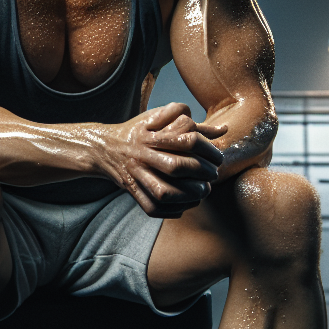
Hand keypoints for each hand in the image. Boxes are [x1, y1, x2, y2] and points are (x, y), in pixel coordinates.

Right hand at [93, 103, 224, 217]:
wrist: (105, 148)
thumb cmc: (140, 131)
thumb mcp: (161, 118)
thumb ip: (192, 123)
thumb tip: (223, 130)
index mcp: (151, 135)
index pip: (187, 140)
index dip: (208, 150)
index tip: (218, 157)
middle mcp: (142, 156)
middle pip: (175, 167)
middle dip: (200, 173)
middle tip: (213, 175)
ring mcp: (136, 176)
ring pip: (163, 192)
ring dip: (188, 195)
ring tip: (203, 191)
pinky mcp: (132, 191)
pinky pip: (153, 207)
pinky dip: (172, 210)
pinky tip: (186, 204)